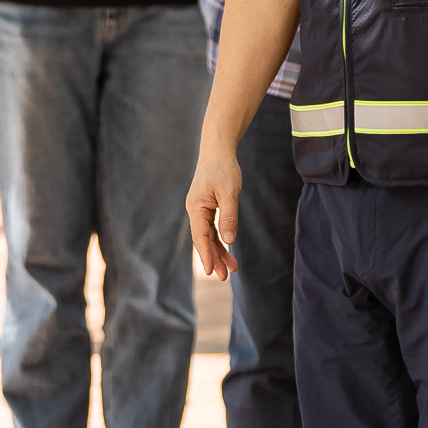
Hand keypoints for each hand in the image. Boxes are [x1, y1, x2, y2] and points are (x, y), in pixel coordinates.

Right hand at [186, 143, 242, 278]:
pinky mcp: (208, 208)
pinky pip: (213, 228)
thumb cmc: (223, 168)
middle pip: (204, 240)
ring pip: (209, 236)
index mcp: (196, 207)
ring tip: (232, 268)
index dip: (206, 255)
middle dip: (214, 258)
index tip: (210, 271)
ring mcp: (201, 210)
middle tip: (225, 277)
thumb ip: (229, 217)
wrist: (218, 150)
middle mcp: (195, 211)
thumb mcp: (229, 193)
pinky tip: (228, 250)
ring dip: (219, 251)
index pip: (200, 237)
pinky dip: (221, 239)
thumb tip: (229, 239)